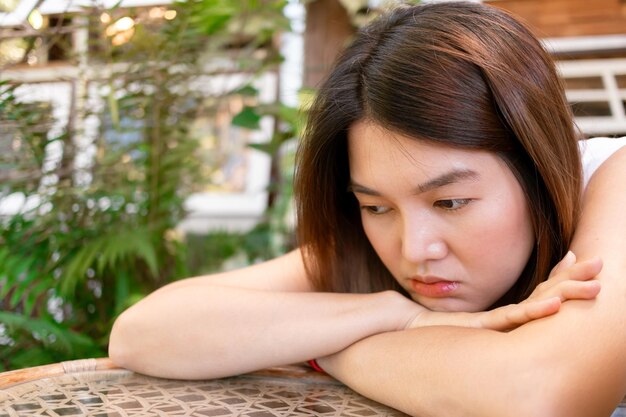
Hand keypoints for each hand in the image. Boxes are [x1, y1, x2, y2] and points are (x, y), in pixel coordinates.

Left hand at [404, 251, 601, 331]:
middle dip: (573, 281)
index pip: (537, 288)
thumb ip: (469, 273)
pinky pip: (512, 318)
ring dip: (565, 295)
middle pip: (545, 296)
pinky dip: (535, 310)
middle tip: (600, 266)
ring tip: (592, 285)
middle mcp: (502, 318)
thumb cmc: (428, 306)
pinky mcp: (481, 327)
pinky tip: (554, 302)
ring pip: (537, 308)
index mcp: (500, 308)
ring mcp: (494, 324)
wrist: (404, 322)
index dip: (558, 273)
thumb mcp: (454, 285)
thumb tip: (471, 248)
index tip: (576, 254)